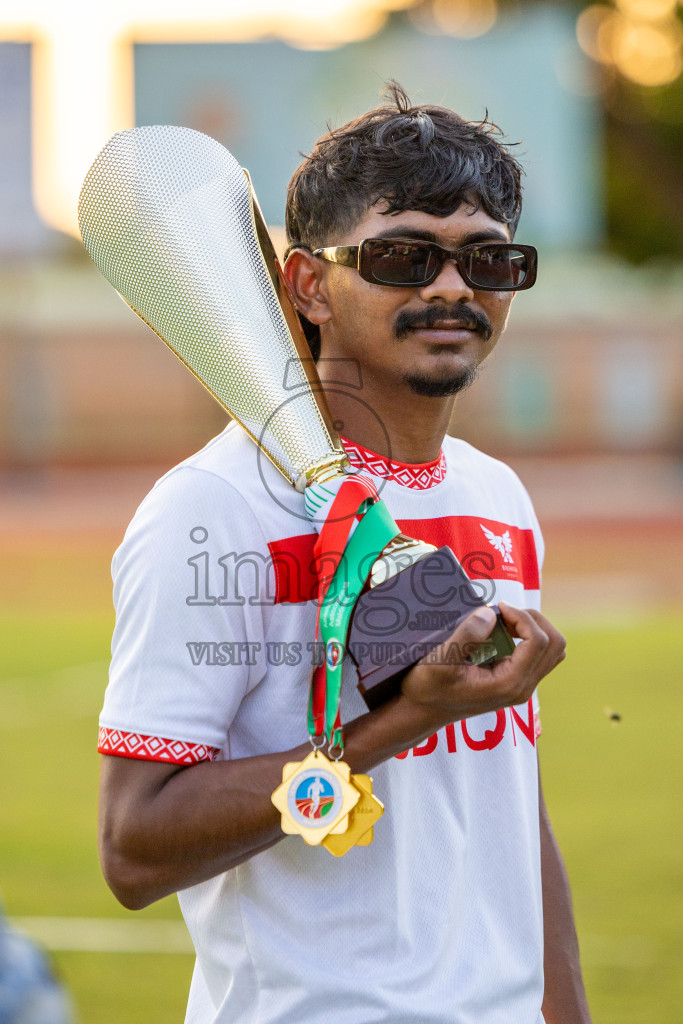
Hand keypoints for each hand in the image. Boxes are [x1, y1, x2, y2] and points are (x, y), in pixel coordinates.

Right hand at [399, 602, 565, 729]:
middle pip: (555, 644)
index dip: (522, 617)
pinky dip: (527, 635)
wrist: (422, 711)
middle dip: (532, 619)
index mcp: (509, 684)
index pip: (539, 642)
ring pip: (552, 649)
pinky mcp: (516, 680)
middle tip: (502, 612)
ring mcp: (522, 685)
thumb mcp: (440, 660)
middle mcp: (522, 687)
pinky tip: (502, 630)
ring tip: (504, 619)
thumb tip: (491, 614)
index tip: (497, 607)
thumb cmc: (428, 688)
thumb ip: (467, 636)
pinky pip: (539, 654)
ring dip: (533, 626)